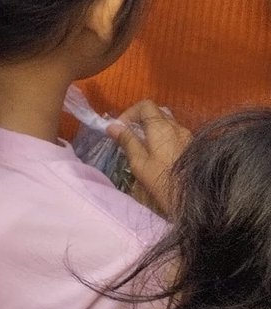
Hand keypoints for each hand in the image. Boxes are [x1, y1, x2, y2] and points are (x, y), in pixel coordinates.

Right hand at [108, 100, 191, 216]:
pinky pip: (175, 135)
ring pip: (167, 124)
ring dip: (152, 130)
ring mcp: (188, 137)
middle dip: (140, 121)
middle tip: (130, 137)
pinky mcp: (193, 148)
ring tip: (143, 148)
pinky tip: (159, 156)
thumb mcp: (139, 164)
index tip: (121, 129)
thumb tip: (112, 126)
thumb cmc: (164, 182)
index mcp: (162, 128)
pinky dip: (163, 138)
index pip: (145, 106)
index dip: (130, 113)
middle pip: (157, 113)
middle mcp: (177, 127)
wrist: (196, 202)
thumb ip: (127, 141)